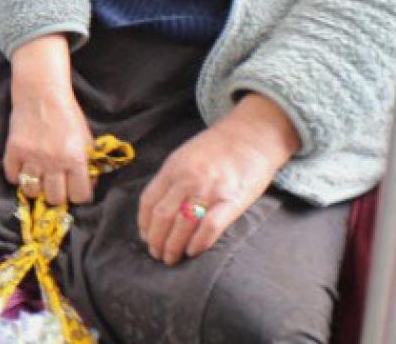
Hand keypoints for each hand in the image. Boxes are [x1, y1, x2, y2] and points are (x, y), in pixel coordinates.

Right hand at [4, 36, 93, 205]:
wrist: (41, 92)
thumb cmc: (67, 115)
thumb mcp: (86, 139)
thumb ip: (88, 163)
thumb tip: (87, 185)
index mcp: (76, 158)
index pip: (80, 196)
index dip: (79, 194)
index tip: (76, 188)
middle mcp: (54, 161)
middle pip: (55, 198)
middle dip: (58, 194)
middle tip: (56, 184)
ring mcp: (31, 156)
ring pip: (32, 191)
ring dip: (36, 188)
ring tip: (39, 179)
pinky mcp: (13, 150)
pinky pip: (12, 176)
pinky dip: (17, 175)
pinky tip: (23, 168)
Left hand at [138, 95, 299, 263]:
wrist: (251, 135)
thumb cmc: (218, 148)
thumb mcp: (186, 156)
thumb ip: (172, 178)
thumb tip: (158, 207)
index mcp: (173, 168)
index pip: (149, 200)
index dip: (144, 223)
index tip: (145, 237)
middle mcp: (187, 179)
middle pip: (162, 216)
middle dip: (156, 239)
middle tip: (156, 254)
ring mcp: (209, 190)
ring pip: (182, 224)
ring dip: (173, 246)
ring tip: (171, 258)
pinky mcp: (232, 200)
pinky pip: (210, 226)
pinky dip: (198, 243)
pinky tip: (193, 252)